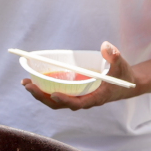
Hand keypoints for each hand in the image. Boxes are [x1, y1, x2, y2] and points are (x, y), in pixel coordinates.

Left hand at [21, 42, 138, 110]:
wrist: (125, 85)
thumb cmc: (123, 75)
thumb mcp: (121, 65)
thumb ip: (115, 56)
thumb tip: (106, 46)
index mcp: (96, 98)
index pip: (78, 103)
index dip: (66, 100)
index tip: (54, 94)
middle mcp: (84, 101)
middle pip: (60, 104)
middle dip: (43, 97)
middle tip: (29, 86)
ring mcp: (77, 98)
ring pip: (55, 101)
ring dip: (40, 94)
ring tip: (25, 84)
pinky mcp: (73, 94)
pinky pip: (56, 95)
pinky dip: (44, 90)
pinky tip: (32, 81)